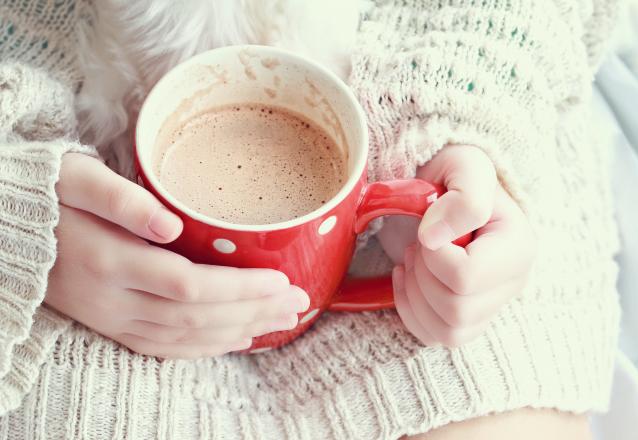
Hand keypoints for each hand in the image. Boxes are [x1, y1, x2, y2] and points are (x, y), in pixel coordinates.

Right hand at [47, 153, 309, 358]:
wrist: (8, 230)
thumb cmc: (48, 193)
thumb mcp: (76, 179)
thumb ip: (121, 199)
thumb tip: (170, 223)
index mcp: (109, 260)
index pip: (189, 286)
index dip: (239, 289)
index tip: (281, 281)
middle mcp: (113, 299)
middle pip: (197, 318)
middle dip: (253, 312)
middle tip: (298, 302)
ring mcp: (111, 318)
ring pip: (185, 339)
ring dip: (239, 332)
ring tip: (281, 321)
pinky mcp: (111, 324)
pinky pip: (164, 348)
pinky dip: (205, 348)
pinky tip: (235, 340)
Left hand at [389, 145, 534, 346]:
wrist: (444, 189)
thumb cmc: (454, 177)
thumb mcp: (465, 167)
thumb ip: (464, 198)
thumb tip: (434, 238)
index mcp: (518, 248)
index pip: (466, 277)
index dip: (433, 255)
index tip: (427, 228)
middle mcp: (512, 284)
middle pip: (456, 309)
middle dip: (422, 275)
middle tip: (417, 244)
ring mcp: (490, 307)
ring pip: (448, 331)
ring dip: (415, 294)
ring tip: (413, 260)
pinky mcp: (468, 320)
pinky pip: (435, 337)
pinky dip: (410, 311)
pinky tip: (407, 278)